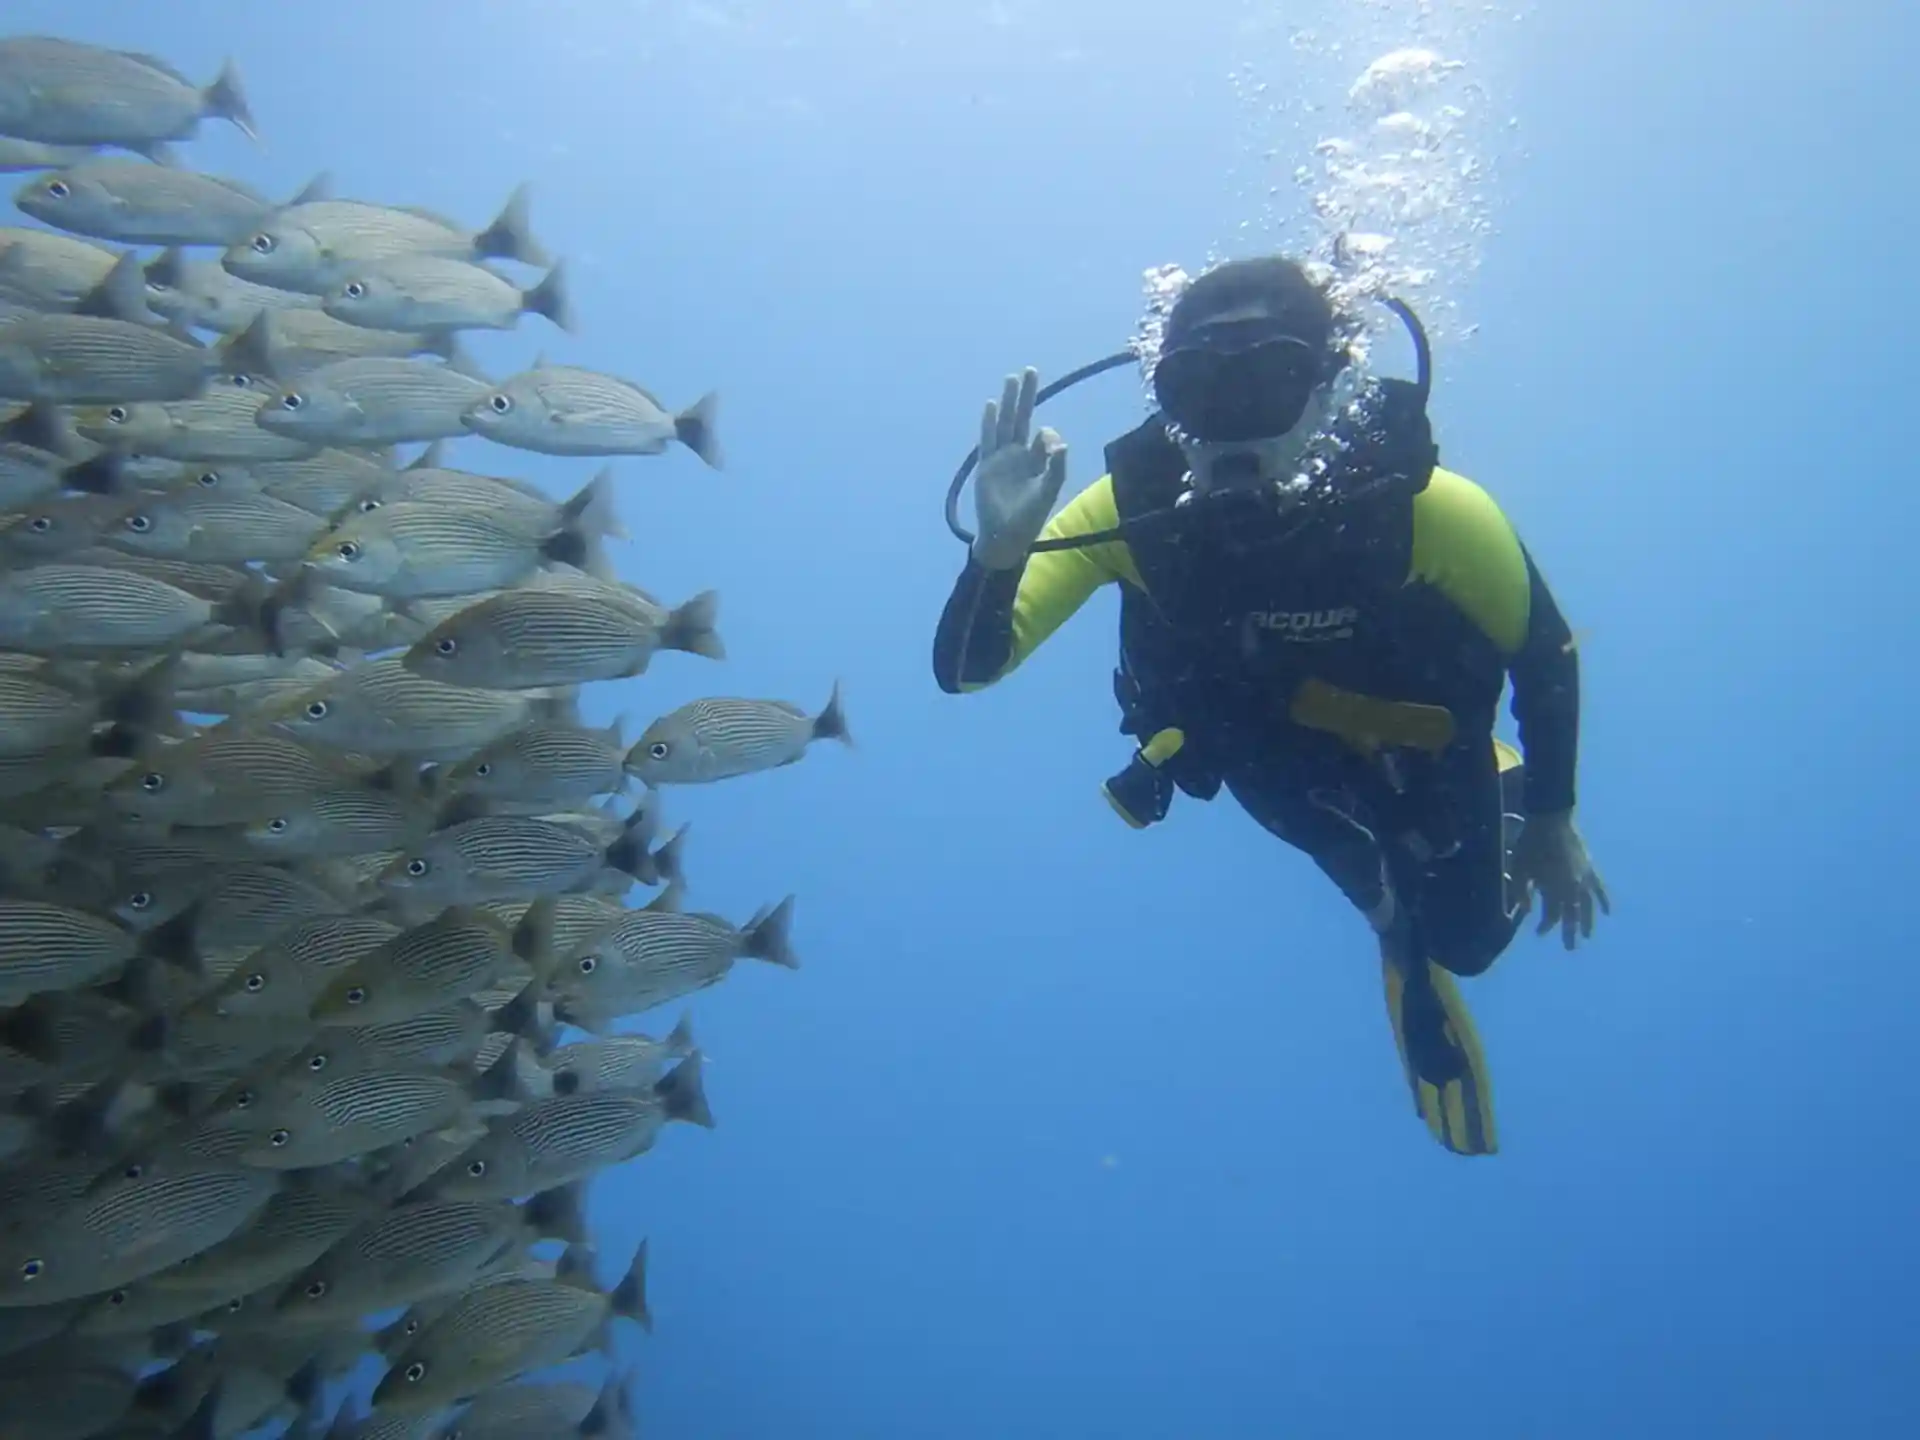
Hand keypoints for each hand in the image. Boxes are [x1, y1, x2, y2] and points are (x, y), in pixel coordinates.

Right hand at [970, 368, 1067, 570]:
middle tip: (1030, 371)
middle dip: (1026, 396)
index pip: (1042, 437)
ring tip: (1011, 379)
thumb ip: (1056, 468)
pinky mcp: (986, 466)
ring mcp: (1000, 459)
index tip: (1050, 446)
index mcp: (1035, 461)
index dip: (1047, 436)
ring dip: (1008, 403)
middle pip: (1022, 418)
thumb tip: (1061, 442)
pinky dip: (989, 423)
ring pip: (1005, 424)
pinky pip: (988, 440)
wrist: (1005, 537)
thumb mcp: (1048, 492)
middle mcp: (1017, 455)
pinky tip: (991, 405)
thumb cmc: (1028, 518)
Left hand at [1511, 811, 1610, 949]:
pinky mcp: (1590, 869)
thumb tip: (1526, 911)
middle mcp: (1572, 887)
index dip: (1546, 926)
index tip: (1538, 933)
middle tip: (1571, 948)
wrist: (1552, 820)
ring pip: (1588, 906)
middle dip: (1570, 932)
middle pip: (1572, 915)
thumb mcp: (1520, 868)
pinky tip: (1608, 912)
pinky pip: (1599, 889)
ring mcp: (1584, 879)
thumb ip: (1521, 891)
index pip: (1552, 915)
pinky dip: (1604, 901)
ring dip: (1587, 922)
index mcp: (1553, 888)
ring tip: (1587, 935)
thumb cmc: (1531, 844)